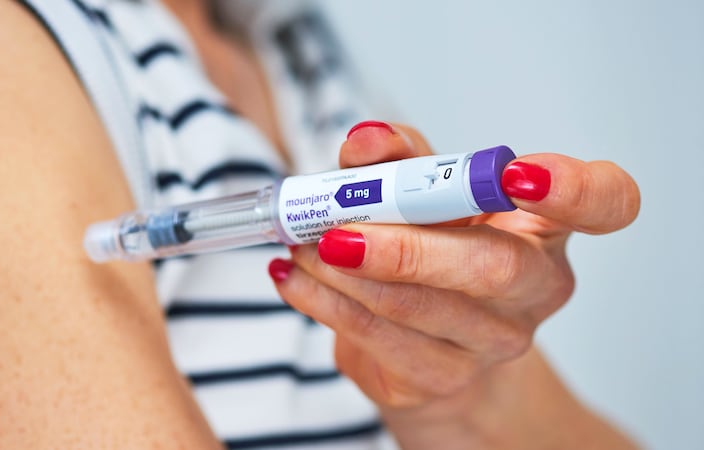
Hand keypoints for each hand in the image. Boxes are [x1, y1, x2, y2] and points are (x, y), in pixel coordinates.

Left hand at [268, 121, 639, 446]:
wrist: (426, 345)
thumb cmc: (432, 249)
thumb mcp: (416, 192)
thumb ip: (396, 157)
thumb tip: (367, 142)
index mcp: (544, 225)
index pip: (604, 202)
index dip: (578, 187)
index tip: (520, 174)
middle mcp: (535, 286)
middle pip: (496, 266)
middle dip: (409, 248)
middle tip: (340, 231)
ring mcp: (495, 340)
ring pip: (421, 307)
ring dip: (346, 274)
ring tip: (302, 244)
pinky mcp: (443, 377)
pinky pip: (379, 339)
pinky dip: (325, 302)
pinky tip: (295, 277)